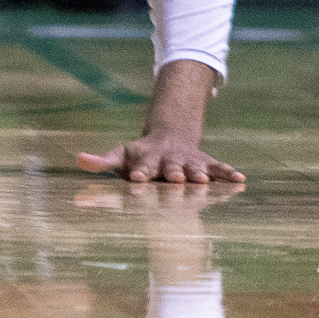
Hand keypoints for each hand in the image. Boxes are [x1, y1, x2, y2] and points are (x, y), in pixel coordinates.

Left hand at [75, 135, 246, 184]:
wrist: (170, 136)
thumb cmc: (140, 155)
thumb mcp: (120, 156)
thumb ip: (101, 161)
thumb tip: (78, 159)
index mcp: (147, 159)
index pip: (142, 166)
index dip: (139, 172)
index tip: (137, 178)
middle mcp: (169, 161)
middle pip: (171, 168)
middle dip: (174, 173)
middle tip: (176, 179)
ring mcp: (188, 162)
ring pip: (195, 169)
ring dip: (199, 174)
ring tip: (203, 181)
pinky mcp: (205, 164)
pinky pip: (218, 168)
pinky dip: (228, 173)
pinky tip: (240, 179)